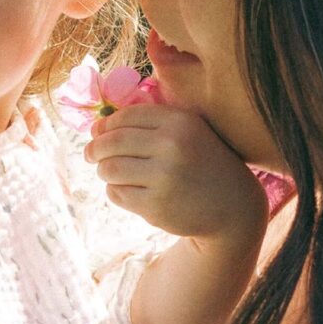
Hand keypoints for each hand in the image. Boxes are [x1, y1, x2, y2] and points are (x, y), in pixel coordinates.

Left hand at [85, 104, 267, 241]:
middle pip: (113, 142)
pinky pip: (117, 193)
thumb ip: (150, 124)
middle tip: (90, 154)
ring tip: (109, 172)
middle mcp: (172, 146)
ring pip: (110, 169)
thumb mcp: (189, 133)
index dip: (106, 124)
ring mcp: (164, 177)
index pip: (127, 116)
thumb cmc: (202, 163)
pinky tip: (127, 190)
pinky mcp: (155, 206)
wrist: (232, 206)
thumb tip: (95, 127)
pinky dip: (115, 191)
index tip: (97, 132)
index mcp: (180, 122)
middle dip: (95, 148)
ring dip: (103, 170)